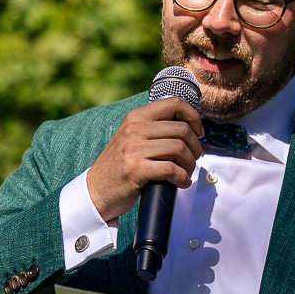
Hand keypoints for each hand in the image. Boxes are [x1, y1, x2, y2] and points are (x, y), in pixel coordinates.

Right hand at [85, 97, 203, 222]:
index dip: (194, 116)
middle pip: (182, 129)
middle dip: (195, 147)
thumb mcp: (133, 137)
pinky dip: (182, 178)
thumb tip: (190, 126)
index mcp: (136, 117)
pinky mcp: (135, 169)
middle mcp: (134, 129)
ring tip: (186, 172)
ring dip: (190, 164)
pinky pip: (172, 169)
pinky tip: (180, 182)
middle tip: (193, 159)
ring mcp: (133, 149)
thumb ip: (154, 128)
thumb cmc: (121, 165)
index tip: (198, 132)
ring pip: (180, 148)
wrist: (96, 190)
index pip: (174, 103)